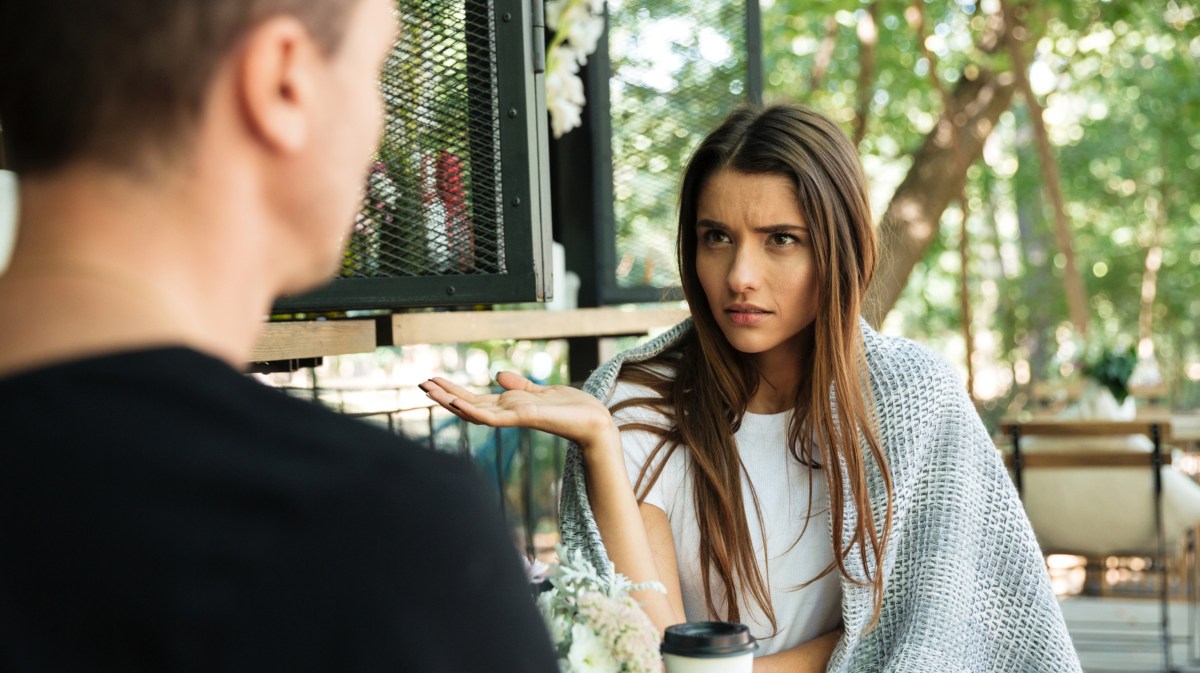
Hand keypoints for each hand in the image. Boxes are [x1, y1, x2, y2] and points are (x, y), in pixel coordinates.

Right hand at [419, 371, 616, 448]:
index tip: (434, 380)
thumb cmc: (573, 409)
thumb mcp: (541, 391)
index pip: (475, 399)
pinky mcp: (524, 419)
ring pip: (475, 411)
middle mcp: (508, 414)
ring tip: (430, 390)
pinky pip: (494, 417)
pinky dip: (474, 410)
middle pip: (469, 404)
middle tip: (421, 383)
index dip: (454, 391)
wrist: (595, 421)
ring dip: (451, 401)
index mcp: (510, 407)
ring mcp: (514, 418)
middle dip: (445, 395)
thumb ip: (520, 386)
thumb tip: (499, 374)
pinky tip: (458, 403)